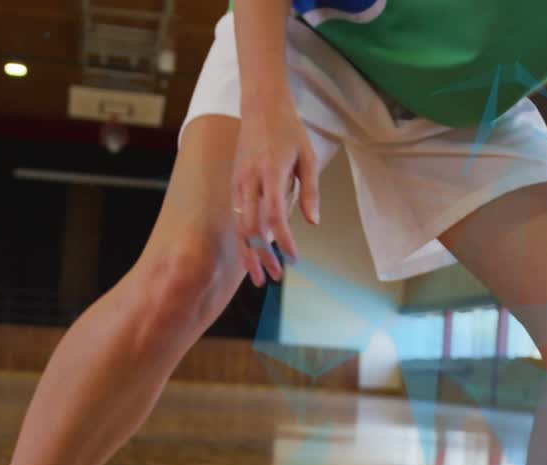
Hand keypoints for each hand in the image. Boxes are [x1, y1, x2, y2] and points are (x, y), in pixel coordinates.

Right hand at [232, 96, 320, 286]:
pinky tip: (250, 254)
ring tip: (258, 276)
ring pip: (239, 226)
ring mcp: (238, 182)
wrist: (261, 106)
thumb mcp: (308, 157)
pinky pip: (236, 217)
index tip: (293, 258)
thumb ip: (310, 191)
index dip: (283, 241)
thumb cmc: (288, 130)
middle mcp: (250, 180)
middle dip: (262, 257)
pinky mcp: (233, 183)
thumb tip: (313, 222)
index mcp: (271, 173)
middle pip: (251, 228)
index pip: (275, 215)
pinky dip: (243, 239)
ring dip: (248, 253)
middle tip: (275, 277)